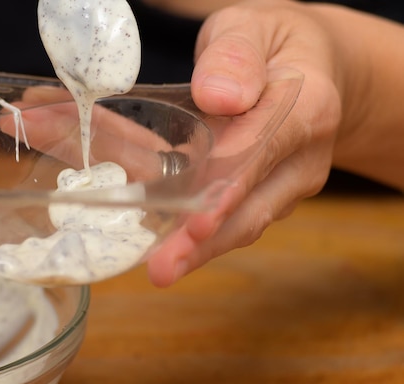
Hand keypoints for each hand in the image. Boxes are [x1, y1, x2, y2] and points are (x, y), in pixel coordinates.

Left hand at [147, 0, 343, 285]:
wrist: (310, 67)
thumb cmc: (272, 44)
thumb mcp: (251, 27)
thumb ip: (236, 53)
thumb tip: (219, 96)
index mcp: (306, 108)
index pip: (262, 155)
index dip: (226, 190)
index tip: (197, 222)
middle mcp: (302, 158)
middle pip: (252, 207)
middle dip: (204, 243)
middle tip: (161, 270)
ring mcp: (286, 184)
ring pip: (240, 223)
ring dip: (197, 249)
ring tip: (157, 269)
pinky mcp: (266, 196)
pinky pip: (230, 217)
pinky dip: (195, 232)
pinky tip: (158, 243)